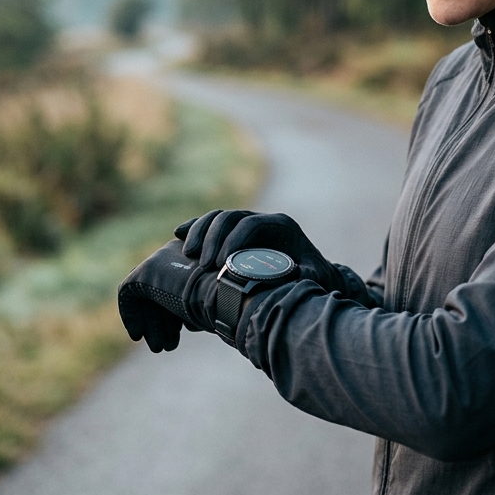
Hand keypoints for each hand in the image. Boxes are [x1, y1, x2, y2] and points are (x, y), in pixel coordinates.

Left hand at [117, 239, 221, 351]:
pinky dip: (131, 315)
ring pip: (144, 294)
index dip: (177, 311)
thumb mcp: (214, 302)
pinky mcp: (145, 271)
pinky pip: (127, 293)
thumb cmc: (231, 302)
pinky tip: (137, 335)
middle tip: (166, 345)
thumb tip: (188, 322)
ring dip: (151, 323)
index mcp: (196, 255)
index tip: (183, 331)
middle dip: (162, 320)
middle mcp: (177, 252)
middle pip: (159, 289)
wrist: (229, 294)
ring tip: (158, 347)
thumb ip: (198, 305)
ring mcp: (160, 259)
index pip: (177, 284)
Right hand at [175, 211, 377, 307]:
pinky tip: (178, 236)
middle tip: (203, 265)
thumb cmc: (316, 276)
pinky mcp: (234, 234)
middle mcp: (262, 220)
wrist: (313, 275)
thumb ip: (306, 275)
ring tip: (187, 256)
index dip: (233, 241)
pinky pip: (211, 225)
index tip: (220, 264)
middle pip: (230, 217)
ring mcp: (247, 225)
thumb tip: (296, 275)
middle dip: (213, 239)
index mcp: (281, 225)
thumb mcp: (315, 276)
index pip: (250, 224)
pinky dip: (195, 228)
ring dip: (199, 233)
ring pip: (217, 218)